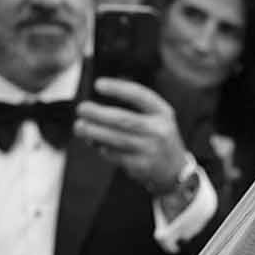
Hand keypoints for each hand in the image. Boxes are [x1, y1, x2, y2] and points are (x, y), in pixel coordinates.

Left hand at [74, 79, 186, 196]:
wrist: (175, 170)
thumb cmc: (158, 138)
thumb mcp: (158, 118)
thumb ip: (136, 108)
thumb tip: (100, 105)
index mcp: (163, 112)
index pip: (140, 95)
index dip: (118, 88)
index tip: (98, 84)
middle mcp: (159, 130)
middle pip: (123, 119)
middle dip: (98, 113)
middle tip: (81, 109)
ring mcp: (150, 150)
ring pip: (116, 138)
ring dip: (94, 132)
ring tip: (79, 127)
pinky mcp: (141, 166)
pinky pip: (115, 155)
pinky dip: (102, 148)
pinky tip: (94, 143)